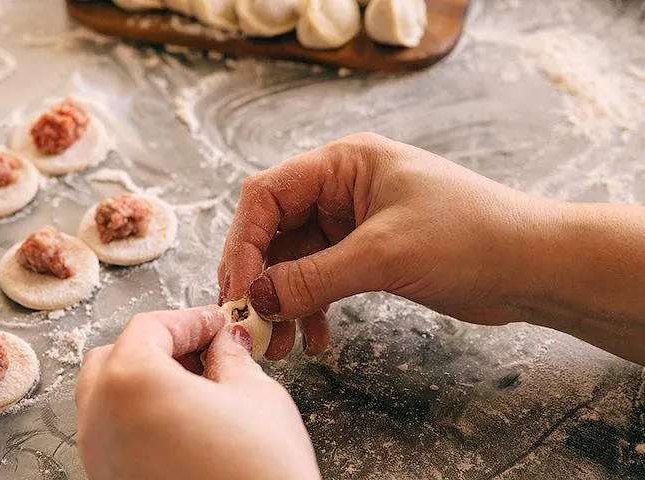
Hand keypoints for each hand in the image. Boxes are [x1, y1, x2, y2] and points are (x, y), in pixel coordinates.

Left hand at [75, 306, 320, 479]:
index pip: (150, 327)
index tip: (217, 323)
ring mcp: (99, 456)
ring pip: (109, 396)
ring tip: (199, 387)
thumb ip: (232, 358)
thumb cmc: (258, 475)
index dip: (189, 319)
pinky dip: (141, 416)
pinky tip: (185, 422)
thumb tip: (225, 344)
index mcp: (131, 382)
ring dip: (147, 381)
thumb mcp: (256, 396)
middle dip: (160, 346)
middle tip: (206, 350)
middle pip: (116, 356)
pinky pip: (114, 434)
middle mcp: (100, 417)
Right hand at [218, 132, 561, 357]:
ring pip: (294, 263)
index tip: (238, 290)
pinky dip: (312, 311)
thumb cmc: (471, 237)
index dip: (244, 243)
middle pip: (275, 232)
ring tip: (278, 346)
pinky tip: (315, 341)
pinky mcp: (367, 255)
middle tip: (250, 324)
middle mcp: (342, 189)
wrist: (534, 266)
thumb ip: (313, 277)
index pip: (267, 195)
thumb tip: (255, 299)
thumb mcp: (384, 255)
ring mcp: (353, 223)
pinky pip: (320, 281)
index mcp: (343, 164)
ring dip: (283, 304)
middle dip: (260, 280)